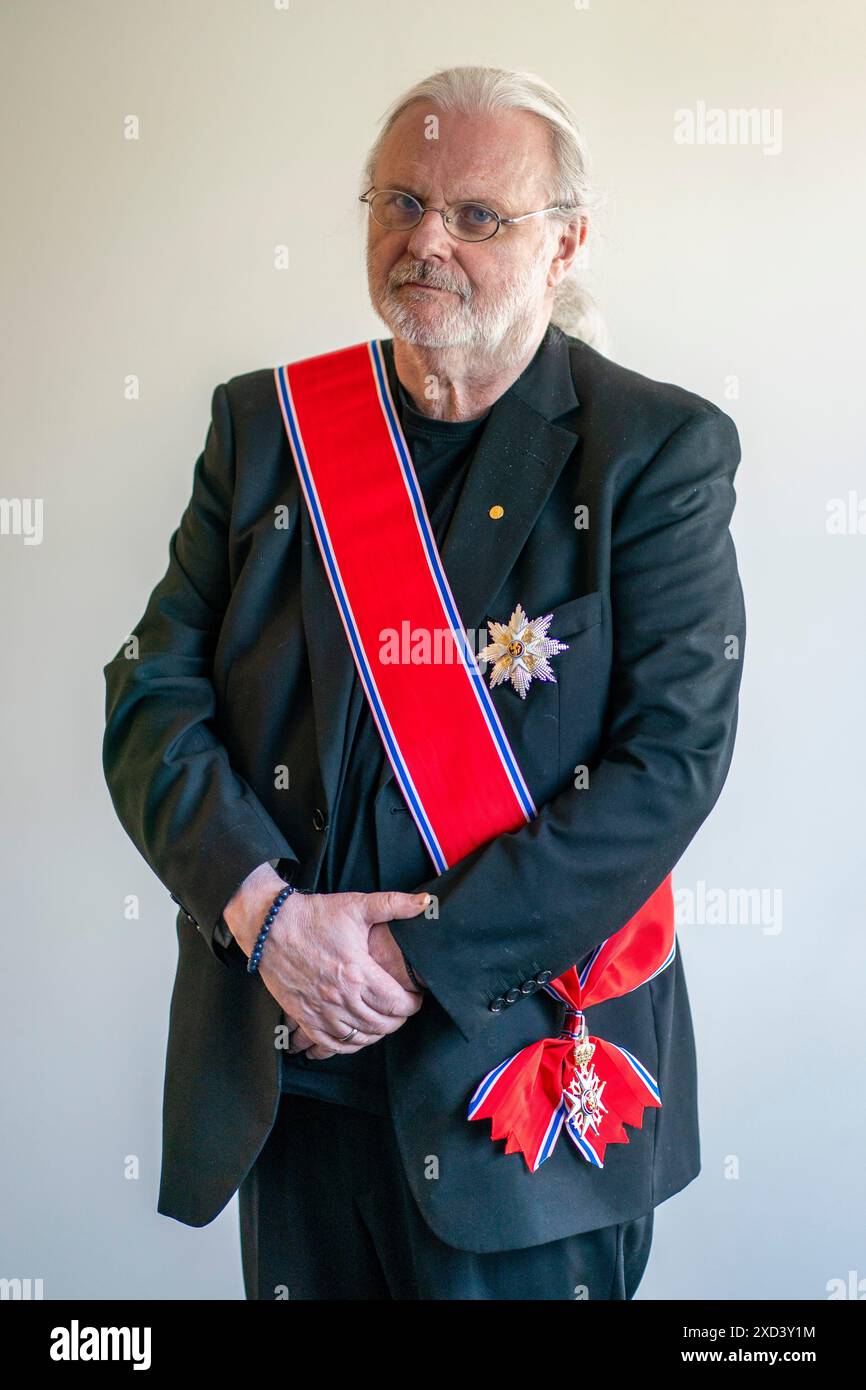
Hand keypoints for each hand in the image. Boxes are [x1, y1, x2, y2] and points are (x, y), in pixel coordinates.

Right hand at [223, 864, 428, 1059]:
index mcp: (357, 972)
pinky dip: (349, 1045)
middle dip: (398, 1019)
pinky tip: (357, 1036)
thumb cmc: (314, 915)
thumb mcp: (357, 905)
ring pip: (359, 1037)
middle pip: (381, 1024)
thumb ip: (394, 905)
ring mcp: (321, 1010)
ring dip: (376, 1033)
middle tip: (402, 1009)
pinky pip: (332, 1044)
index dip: (412, 1004)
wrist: (270, 926)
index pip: (397, 1003)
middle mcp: (340, 997)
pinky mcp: (304, 1016)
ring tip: (383, 1020)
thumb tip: (426, 903)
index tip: (415, 997)